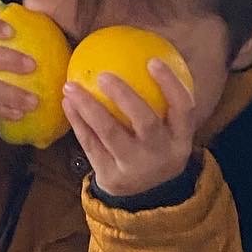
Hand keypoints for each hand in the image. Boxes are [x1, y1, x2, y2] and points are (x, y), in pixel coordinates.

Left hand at [63, 63, 196, 197]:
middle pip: (146, 122)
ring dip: (89, 107)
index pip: (184, 109)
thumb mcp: (168, 133)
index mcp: (180, 139)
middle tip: (103, 74)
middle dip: (125, 97)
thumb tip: (143, 52)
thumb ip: (161, 101)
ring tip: (71, 85)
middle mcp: (161, 154)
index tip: (152, 60)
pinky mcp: (111, 176)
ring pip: (111, 134)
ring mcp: (135, 167)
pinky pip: (90, 145)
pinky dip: (78, 123)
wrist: (145, 198)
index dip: (171, 85)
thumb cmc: (154, 149)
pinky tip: (68, 103)